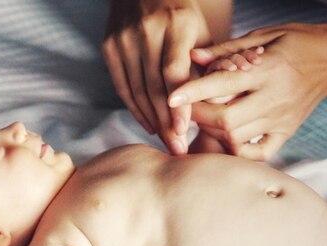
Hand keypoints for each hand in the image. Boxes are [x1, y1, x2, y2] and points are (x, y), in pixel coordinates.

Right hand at [103, 0, 212, 154]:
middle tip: (178, 149)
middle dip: (166, 122)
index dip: (179, 105)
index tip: (183, 132)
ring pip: (137, 91)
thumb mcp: (201, 31)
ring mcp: (124, 39)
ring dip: (152, 121)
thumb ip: (208, 64)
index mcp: (176, 24)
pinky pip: (122, 87)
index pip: (174, 72)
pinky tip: (149, 126)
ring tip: (167, 143)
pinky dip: (136, 110)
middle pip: (155, 87)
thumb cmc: (182, 14)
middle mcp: (146, 31)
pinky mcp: (109, 47)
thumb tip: (217, 103)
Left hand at [168, 24, 326, 159]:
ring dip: (211, 131)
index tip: (171, 98)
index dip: (194, 92)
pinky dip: (236, 150)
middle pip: (225, 119)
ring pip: (235, 138)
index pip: (224, 84)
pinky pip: (257, 153)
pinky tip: (226, 137)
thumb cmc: (294, 43)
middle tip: (187, 108)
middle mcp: (275, 98)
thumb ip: (225, 50)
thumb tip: (193, 57)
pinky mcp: (286, 133)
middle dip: (198, 116)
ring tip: (205, 118)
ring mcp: (281, 120)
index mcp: (268, 70)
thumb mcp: (262, 36)